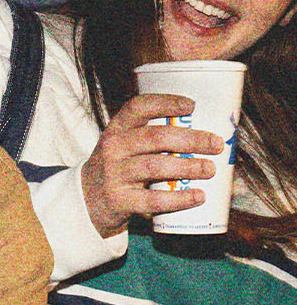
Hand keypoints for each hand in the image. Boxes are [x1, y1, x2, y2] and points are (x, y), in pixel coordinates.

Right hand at [80, 94, 223, 237]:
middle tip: (215, 144)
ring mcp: (114, 175)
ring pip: (155, 167)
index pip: (138, 108)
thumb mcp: (123, 145)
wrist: (88, 200)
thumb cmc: (118, 167)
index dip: (165, 103)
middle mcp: (113, 149)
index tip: (191, 106)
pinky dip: (179, 199)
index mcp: (116, 129)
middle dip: (190, 140)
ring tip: (210, 169)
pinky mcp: (119, 201)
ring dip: (187, 167)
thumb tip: (205, 134)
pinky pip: (153, 200)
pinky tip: (198, 196)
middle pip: (155, 138)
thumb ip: (152, 137)